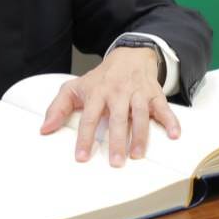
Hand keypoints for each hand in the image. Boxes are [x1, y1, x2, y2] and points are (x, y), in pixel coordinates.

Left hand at [39, 45, 179, 165]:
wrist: (129, 56)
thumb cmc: (100, 79)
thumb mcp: (74, 88)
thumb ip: (58, 108)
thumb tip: (44, 130)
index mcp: (97, 92)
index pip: (90, 117)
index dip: (85, 138)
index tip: (82, 157)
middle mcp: (118, 93)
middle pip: (118, 118)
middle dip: (117, 141)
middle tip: (116, 162)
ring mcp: (138, 93)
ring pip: (140, 114)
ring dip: (140, 135)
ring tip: (137, 155)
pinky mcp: (155, 94)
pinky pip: (164, 108)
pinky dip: (171, 120)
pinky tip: (174, 135)